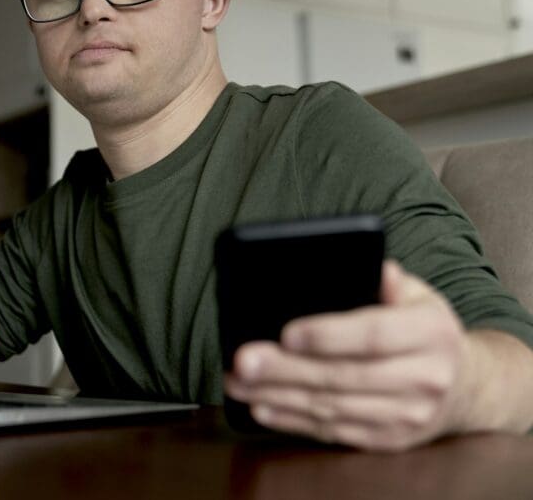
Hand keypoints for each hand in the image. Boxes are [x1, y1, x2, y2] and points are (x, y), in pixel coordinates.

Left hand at [224, 260, 471, 450]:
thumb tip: (373, 265)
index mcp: (431, 332)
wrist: (466, 386)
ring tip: (238, 381)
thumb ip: (388, 278)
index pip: (373, 334)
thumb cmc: (424, 329)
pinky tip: (262, 407)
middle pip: (343, 376)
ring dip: (278, 396)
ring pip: (333, 408)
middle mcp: (425, 377)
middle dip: (285, 370)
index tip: (285, 332)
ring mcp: (408, 415)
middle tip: (242, 359)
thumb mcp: (417, 294)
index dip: (327, 335)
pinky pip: (334, 432)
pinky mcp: (390, 440)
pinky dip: (293, 421)